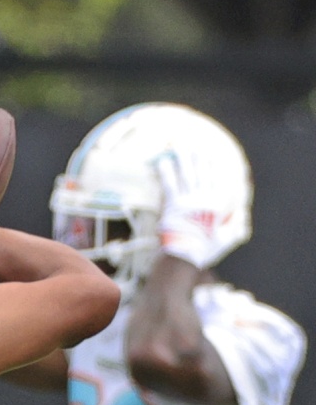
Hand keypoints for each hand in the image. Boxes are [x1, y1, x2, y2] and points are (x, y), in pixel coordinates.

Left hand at [153, 148, 235, 270]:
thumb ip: (238, 224)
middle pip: (202, 171)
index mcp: (220, 203)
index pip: (220, 177)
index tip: (212, 152)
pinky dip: (166, 172)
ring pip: (186, 174)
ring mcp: (188, 201)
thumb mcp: (228, 239)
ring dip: (182, 158)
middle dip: (197, 155)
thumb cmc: (205, 251)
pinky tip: (162, 162)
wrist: (183, 261)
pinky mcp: (172, 206)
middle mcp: (206, 198)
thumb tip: (242, 211)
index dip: (215, 163)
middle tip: (193, 143)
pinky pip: (169, 184)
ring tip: (177, 146)